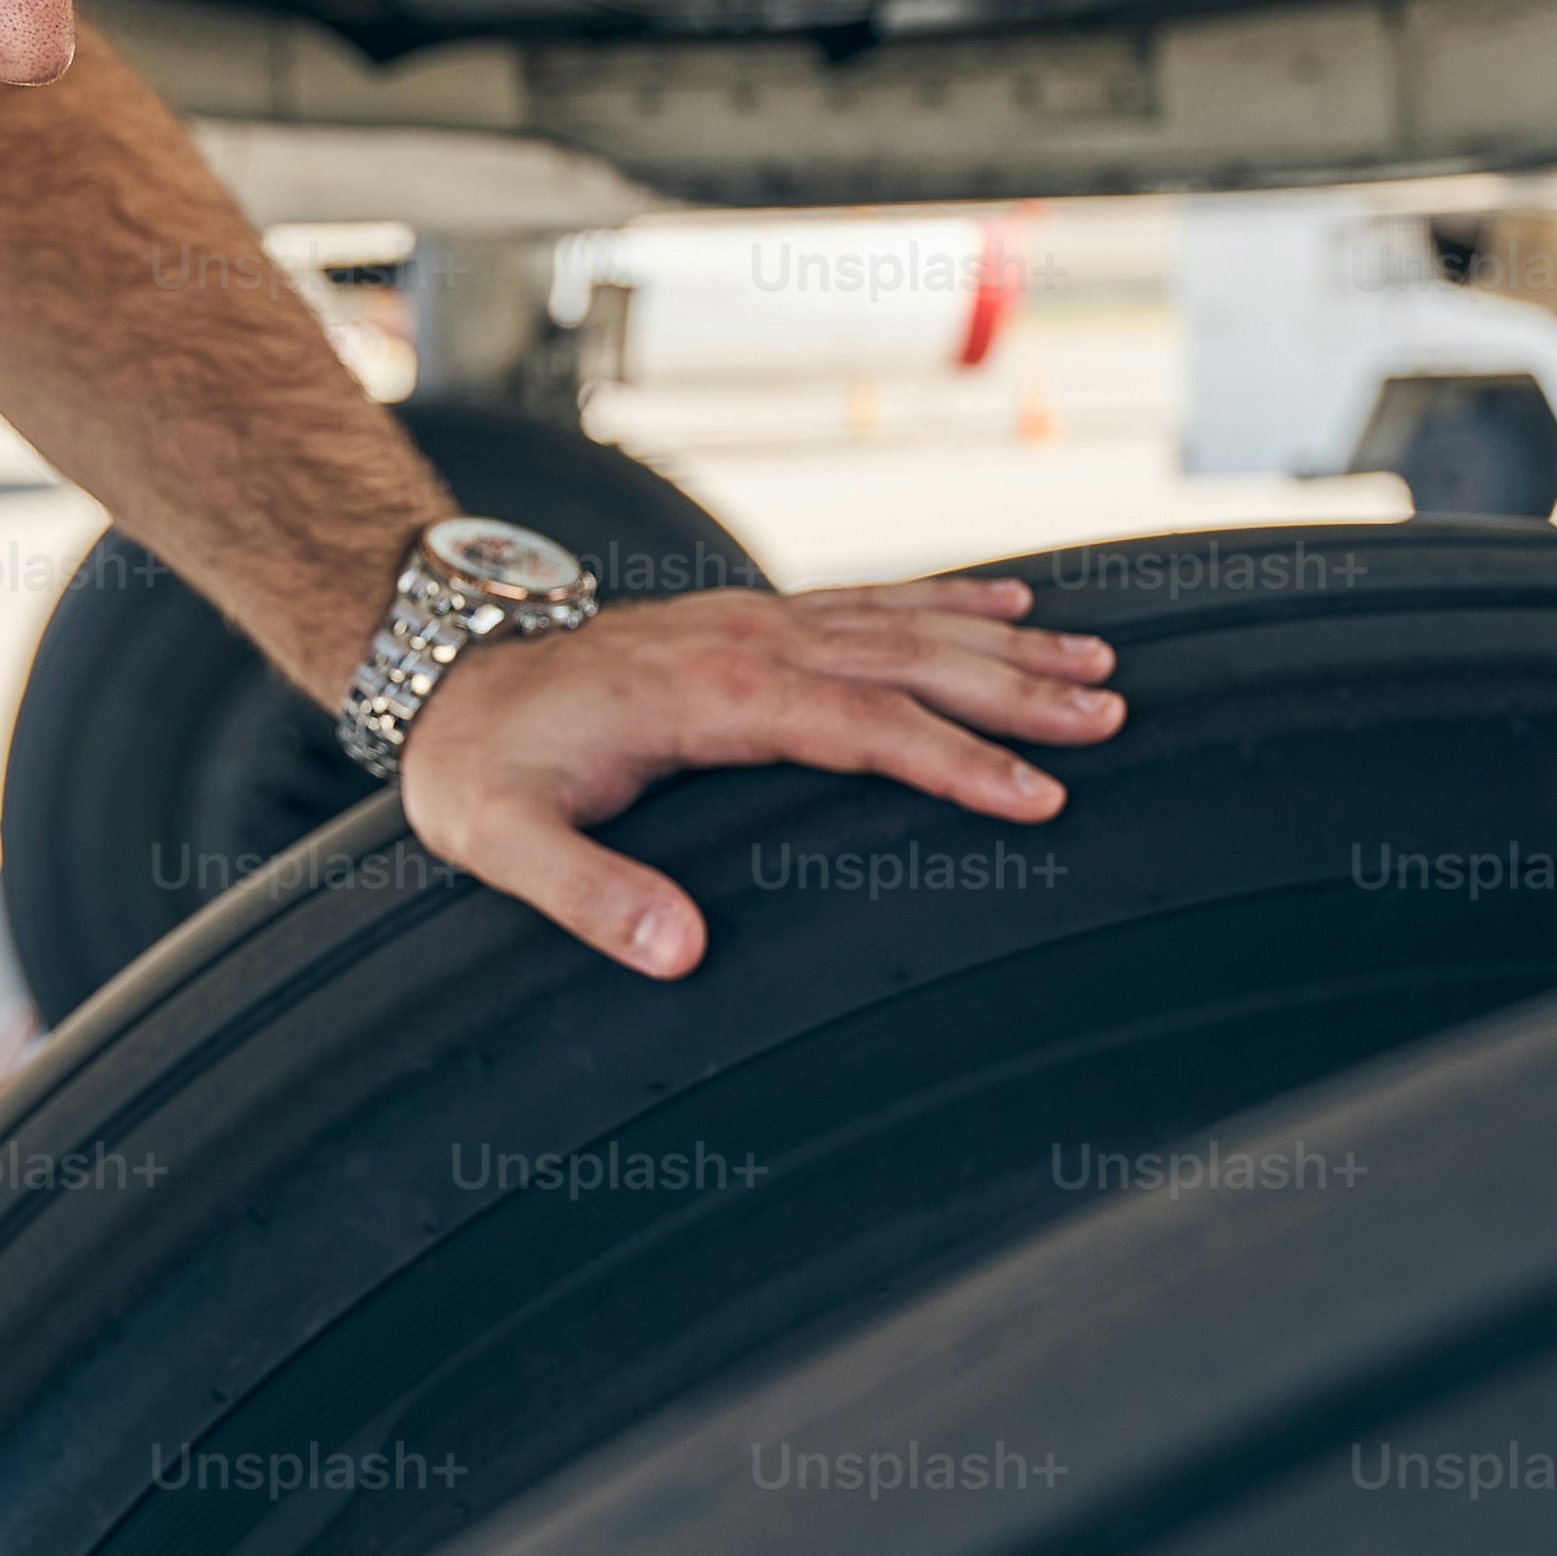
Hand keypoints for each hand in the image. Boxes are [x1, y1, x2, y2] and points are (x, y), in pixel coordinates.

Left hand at [396, 574, 1125, 976]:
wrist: (446, 671)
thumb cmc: (480, 765)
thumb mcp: (502, 841)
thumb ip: (588, 896)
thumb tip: (679, 954)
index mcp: (709, 698)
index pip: (859, 726)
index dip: (952, 761)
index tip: (1035, 794)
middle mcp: (749, 641)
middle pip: (907, 662)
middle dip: (1015, 692)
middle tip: (1110, 715)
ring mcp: (757, 620)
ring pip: (905, 624)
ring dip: (1005, 646)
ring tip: (1102, 664)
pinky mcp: (758, 619)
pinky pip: (872, 601)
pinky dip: (950, 602)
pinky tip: (1012, 608)